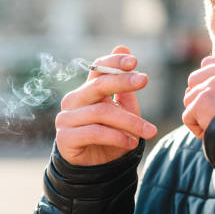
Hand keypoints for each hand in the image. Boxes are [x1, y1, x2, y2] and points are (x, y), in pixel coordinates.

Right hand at [55, 46, 157, 165]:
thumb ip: (123, 83)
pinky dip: (116, 137)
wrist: (97, 168)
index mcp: (88, 90)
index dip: (114, 61)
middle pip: (98, 85)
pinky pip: (94, 132)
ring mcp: (66, 118)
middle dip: (123, 81)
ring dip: (130, 122)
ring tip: (149, 131)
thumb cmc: (111, 133)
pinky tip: (131, 143)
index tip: (134, 61)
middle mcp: (73, 100)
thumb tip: (123, 45)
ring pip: (101, 113)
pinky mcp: (65, 138)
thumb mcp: (123, 108)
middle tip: (145, 80)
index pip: (98, 68)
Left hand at [182, 54, 214, 138]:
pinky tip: (212, 131)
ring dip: (198, 114)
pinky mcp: (204, 99)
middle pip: (195, 78)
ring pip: (189, 97)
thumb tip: (196, 85)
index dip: (209, 84)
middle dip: (200, 97)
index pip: (208, 64)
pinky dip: (196, 128)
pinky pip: (187, 115)